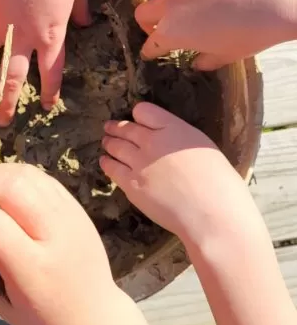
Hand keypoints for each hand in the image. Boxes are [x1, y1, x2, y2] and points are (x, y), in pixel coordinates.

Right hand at [0, 163, 121, 324]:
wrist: (96, 317)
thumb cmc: (43, 318)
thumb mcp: (1, 305)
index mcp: (33, 268)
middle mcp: (55, 235)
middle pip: (10, 188)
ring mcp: (70, 216)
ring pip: (26, 175)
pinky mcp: (76, 206)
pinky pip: (41, 177)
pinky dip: (15, 175)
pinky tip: (2, 187)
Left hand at [100, 102, 252, 242]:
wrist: (211, 214)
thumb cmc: (220, 183)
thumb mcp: (203, 146)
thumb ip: (178, 138)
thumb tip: (167, 139)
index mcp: (173, 128)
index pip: (144, 110)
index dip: (139, 115)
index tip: (138, 120)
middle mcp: (152, 141)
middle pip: (127, 128)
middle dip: (117, 127)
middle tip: (110, 127)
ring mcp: (139, 163)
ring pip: (116, 146)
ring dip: (109, 142)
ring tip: (106, 141)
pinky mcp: (131, 184)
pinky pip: (112, 168)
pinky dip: (107, 163)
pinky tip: (106, 162)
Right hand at [130, 0, 296, 69]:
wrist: (277, 0)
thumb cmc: (253, 32)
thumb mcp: (227, 56)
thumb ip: (206, 60)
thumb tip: (197, 63)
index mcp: (174, 33)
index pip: (152, 45)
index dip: (150, 51)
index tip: (152, 53)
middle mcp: (170, 6)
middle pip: (143, 13)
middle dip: (144, 22)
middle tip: (154, 26)